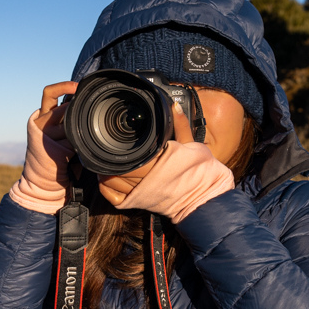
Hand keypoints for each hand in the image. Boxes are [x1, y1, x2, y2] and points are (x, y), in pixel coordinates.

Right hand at [8, 82, 78, 213]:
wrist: (43, 183)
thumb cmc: (57, 159)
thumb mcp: (62, 134)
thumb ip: (67, 118)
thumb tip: (83, 104)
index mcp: (41, 115)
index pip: (50, 93)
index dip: (64, 86)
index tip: (78, 86)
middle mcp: (39, 121)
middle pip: (64, 108)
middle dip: (76, 119)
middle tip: (79, 132)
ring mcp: (41, 131)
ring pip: (68, 124)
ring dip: (75, 136)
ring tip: (70, 149)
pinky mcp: (45, 142)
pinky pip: (69, 138)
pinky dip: (74, 146)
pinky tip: (69, 155)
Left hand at [99, 102, 234, 222]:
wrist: (206, 196)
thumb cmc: (201, 171)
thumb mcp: (192, 143)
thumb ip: (180, 124)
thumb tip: (174, 105)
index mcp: (158, 162)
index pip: (132, 155)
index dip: (119, 148)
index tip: (114, 139)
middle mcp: (148, 179)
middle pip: (120, 168)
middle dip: (110, 159)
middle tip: (104, 147)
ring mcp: (142, 193)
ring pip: (114, 183)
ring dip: (105, 172)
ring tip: (102, 161)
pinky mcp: (141, 203)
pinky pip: (116, 199)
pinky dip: (107, 189)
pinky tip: (104, 179)